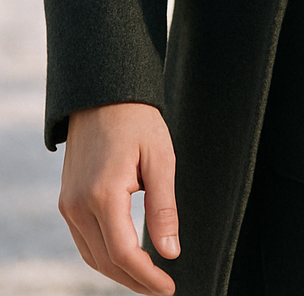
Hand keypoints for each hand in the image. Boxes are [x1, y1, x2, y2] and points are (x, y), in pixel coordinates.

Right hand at [59, 102, 178, 294]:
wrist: (103, 93)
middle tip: (161, 288)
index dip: (147, 276)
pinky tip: (125, 257)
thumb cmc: (137, 121)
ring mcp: (68, 204)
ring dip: (118, 272)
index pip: (123, 253)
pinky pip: (84, 240)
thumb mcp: (160, 159)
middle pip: (106, 261)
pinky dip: (104, 255)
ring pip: (92, 255)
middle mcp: (78, 205)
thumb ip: (164, 208)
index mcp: (103, 194)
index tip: (168, 286)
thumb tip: (170, 252)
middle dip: (135, 281)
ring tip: (147, 278)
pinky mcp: (67, 200)